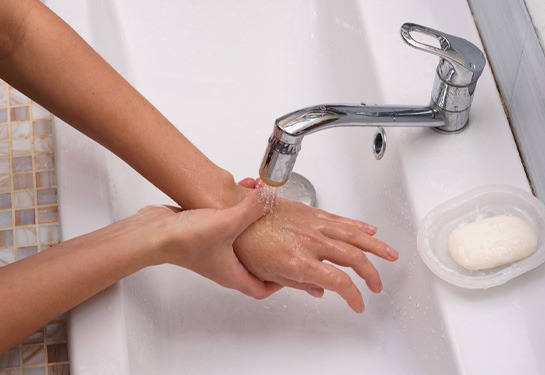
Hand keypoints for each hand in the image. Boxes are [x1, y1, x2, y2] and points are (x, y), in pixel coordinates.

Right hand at [141, 188, 280, 297]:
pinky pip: (226, 222)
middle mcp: (223, 265)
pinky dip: (234, 208)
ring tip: (259, 197)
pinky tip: (238, 190)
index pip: (261, 290)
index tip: (290, 269)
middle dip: (270, 241)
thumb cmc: (185, 240)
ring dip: (251, 216)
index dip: (279, 283)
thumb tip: (269, 198)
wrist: (154, 232)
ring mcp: (212, 249)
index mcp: (232, 274)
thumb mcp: (228, 223)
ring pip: (241, 236)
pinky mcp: (203, 233)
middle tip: (279, 226)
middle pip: (254, 261)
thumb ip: (252, 210)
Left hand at [233, 184, 398, 312]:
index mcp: (300, 262)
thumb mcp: (266, 274)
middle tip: (378, 285)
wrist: (233, 210)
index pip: (339, 282)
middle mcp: (311, 242)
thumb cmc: (244, 242)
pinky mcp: (310, 212)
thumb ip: (297, 284)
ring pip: (353, 235)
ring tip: (390, 254)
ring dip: (375, 246)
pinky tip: (369, 230)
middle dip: (371, 274)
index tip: (358, 303)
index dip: (354, 296)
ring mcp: (313, 224)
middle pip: (353, 259)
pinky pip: (340, 219)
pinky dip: (358, 225)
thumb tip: (318, 291)